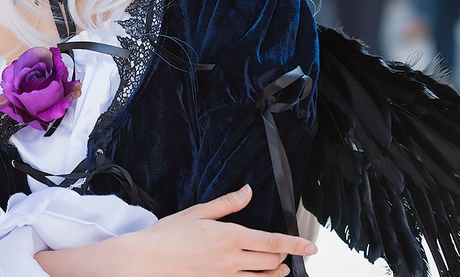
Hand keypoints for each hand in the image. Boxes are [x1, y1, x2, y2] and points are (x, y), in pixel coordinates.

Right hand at [111, 185, 315, 276]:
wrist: (148, 260)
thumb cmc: (170, 234)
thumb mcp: (199, 212)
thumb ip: (228, 203)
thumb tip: (248, 191)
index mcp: (230, 236)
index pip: (272, 241)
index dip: (296, 244)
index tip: (311, 247)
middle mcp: (232, 259)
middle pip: (271, 261)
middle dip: (286, 256)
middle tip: (290, 251)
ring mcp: (225, 276)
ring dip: (276, 273)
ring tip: (282, 268)